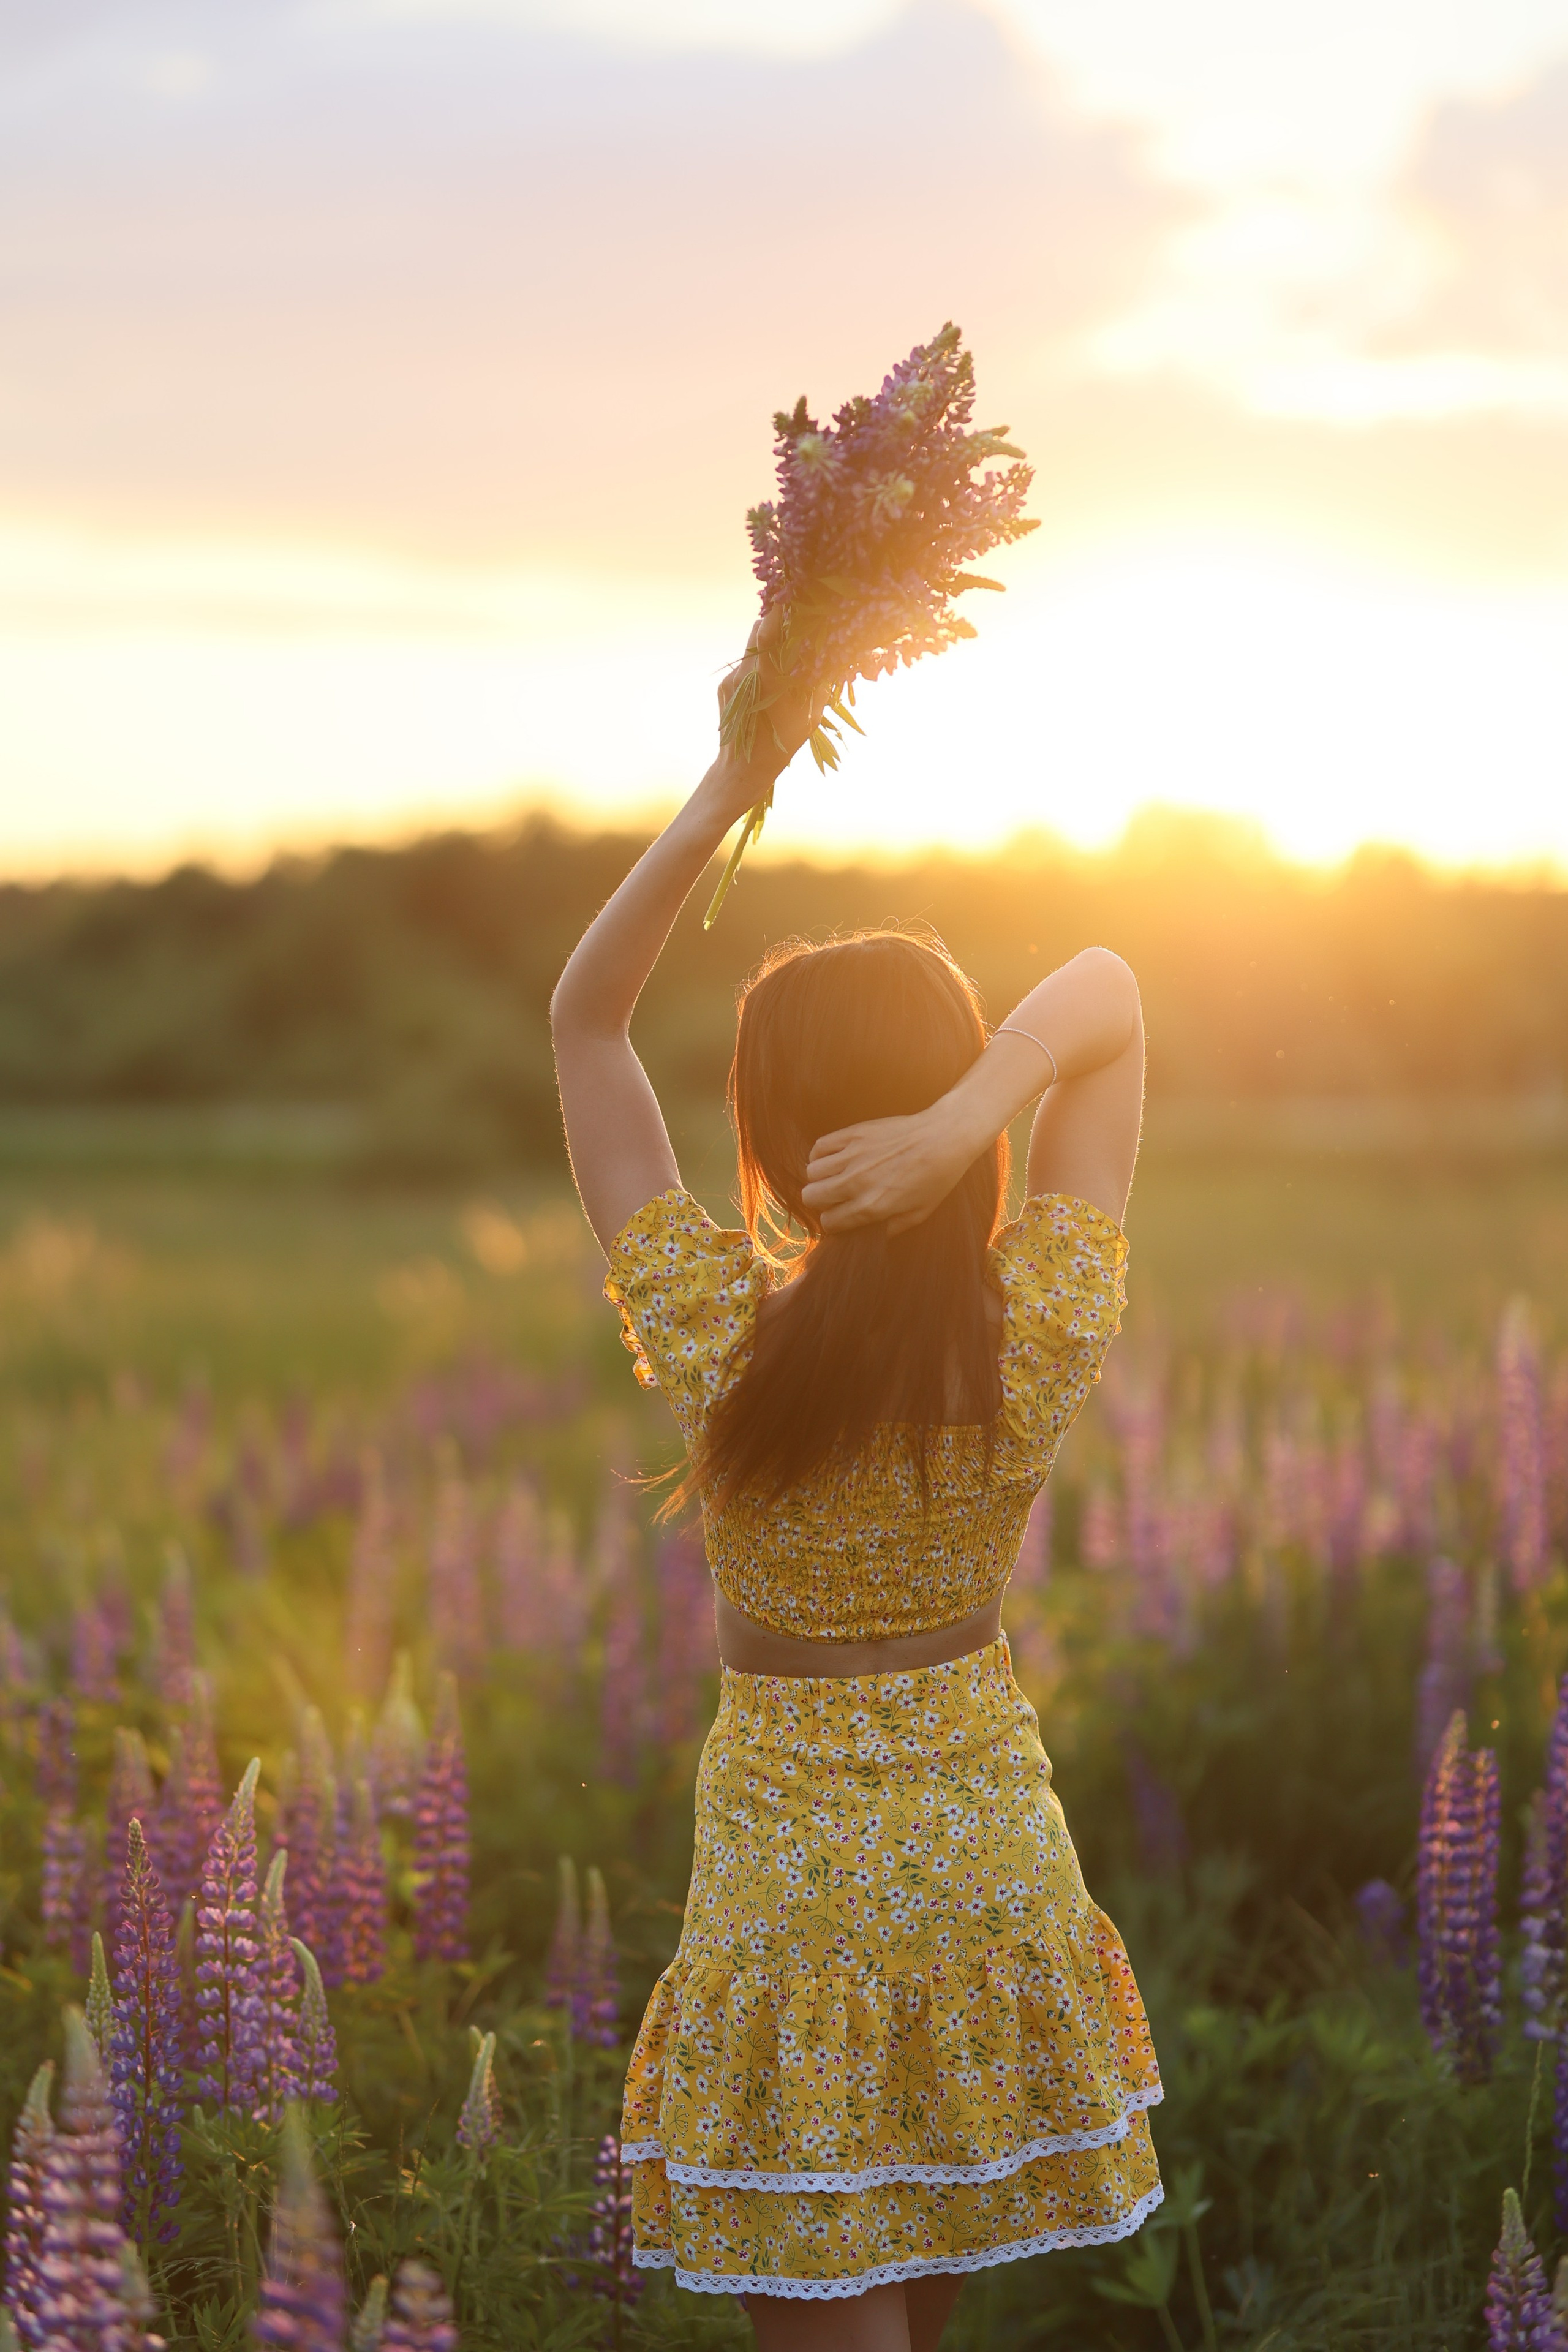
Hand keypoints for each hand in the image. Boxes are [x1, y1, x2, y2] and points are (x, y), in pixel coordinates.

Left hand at [714, 605, 823, 803]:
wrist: (744, 768)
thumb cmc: (783, 744)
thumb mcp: (810, 713)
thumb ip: (818, 680)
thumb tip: (832, 653)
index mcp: (767, 675)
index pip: (772, 628)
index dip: (783, 608)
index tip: (798, 597)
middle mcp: (745, 672)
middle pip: (759, 630)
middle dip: (778, 623)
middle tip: (796, 623)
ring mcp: (732, 679)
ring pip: (751, 646)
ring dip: (768, 643)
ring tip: (786, 652)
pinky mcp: (725, 687)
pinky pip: (744, 665)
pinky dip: (759, 664)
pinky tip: (771, 679)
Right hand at [800, 1107, 971, 1235]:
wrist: (944, 1138)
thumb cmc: (936, 1178)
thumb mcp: (918, 1214)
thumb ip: (890, 1229)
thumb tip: (867, 1235)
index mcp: (871, 1206)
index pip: (829, 1222)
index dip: (833, 1223)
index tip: (841, 1217)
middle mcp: (856, 1182)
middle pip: (810, 1197)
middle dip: (820, 1202)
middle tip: (835, 1198)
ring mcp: (853, 1156)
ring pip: (811, 1173)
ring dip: (820, 1178)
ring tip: (835, 1177)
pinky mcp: (854, 1134)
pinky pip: (819, 1147)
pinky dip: (820, 1156)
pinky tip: (834, 1159)